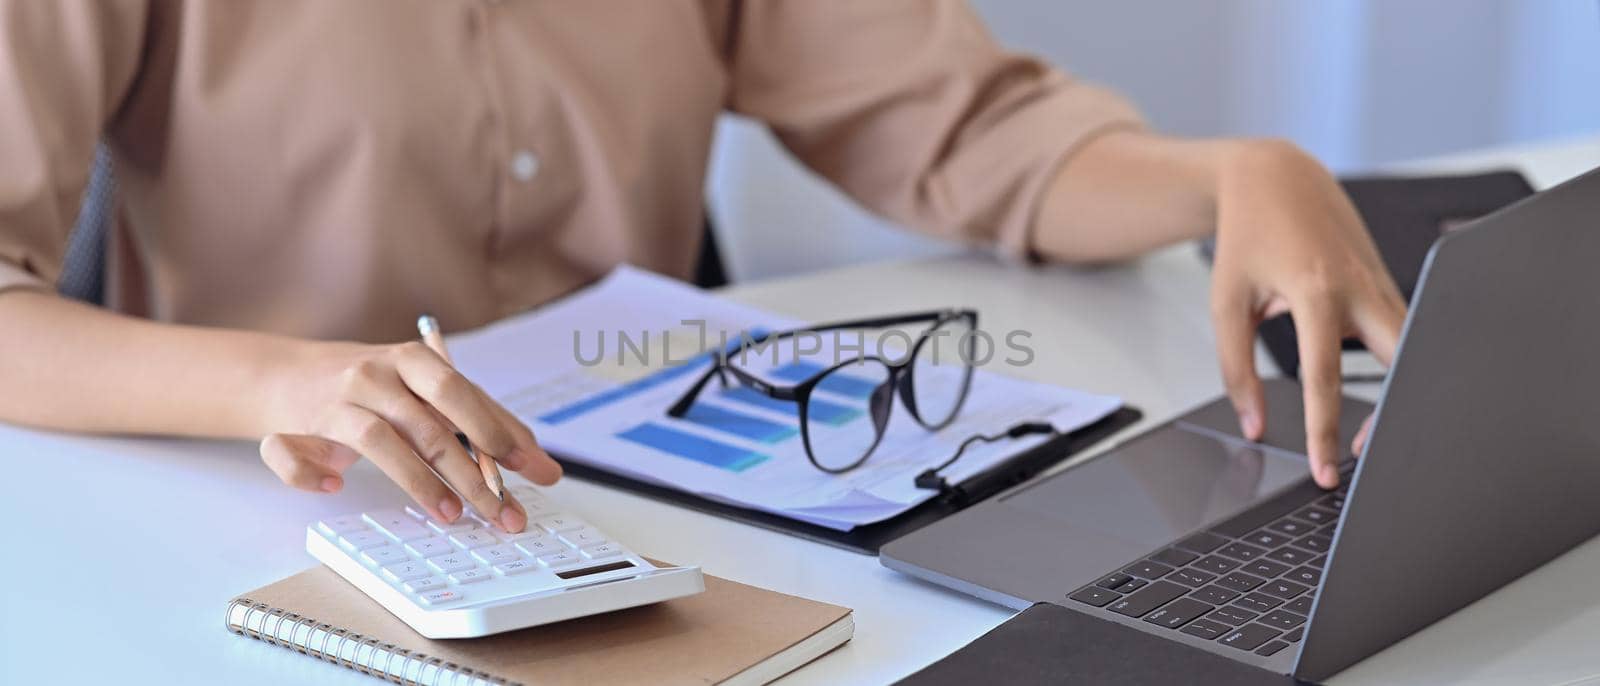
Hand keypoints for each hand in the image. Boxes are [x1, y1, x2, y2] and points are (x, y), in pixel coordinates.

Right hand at [256, 341, 561, 531]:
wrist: (285, 374)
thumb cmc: (375, 388)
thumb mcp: (428, 391)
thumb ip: (484, 421)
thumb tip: (543, 466)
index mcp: (413, 359)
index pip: (461, 393)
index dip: (497, 430)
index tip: (529, 467)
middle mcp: (374, 374)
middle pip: (428, 423)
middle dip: (470, 472)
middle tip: (500, 510)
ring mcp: (335, 400)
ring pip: (379, 441)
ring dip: (418, 482)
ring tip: (451, 514)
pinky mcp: (294, 429)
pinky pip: (294, 453)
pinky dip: (311, 474)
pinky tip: (335, 487)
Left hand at [1209, 141, 1405, 487]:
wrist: (1274, 177)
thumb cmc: (1247, 237)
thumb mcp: (1226, 303)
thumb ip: (1235, 368)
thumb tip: (1253, 424)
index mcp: (1316, 289)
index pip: (1325, 377)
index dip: (1325, 431)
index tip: (1328, 470)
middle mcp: (1359, 286)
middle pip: (1398, 362)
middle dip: (1387, 415)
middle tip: (1361, 456)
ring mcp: (1380, 283)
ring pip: (1409, 348)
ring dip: (1395, 392)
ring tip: (1364, 434)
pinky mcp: (1387, 283)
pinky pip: (1401, 331)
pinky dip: (1394, 366)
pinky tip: (1378, 392)